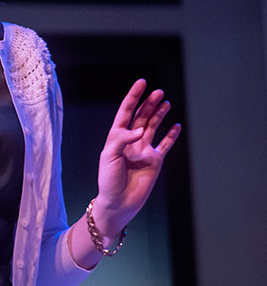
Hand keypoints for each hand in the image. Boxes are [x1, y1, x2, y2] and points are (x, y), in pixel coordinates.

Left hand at [91, 79, 181, 238]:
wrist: (118, 202)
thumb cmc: (108, 180)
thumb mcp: (108, 157)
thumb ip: (121, 140)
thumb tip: (139, 130)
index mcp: (117, 138)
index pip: (126, 112)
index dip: (133, 97)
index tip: (142, 83)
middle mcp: (131, 141)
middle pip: (141, 117)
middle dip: (149, 103)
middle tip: (158, 92)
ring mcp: (144, 150)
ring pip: (153, 127)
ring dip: (159, 115)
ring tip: (166, 102)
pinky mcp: (155, 161)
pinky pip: (165, 145)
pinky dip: (171, 135)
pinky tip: (176, 125)